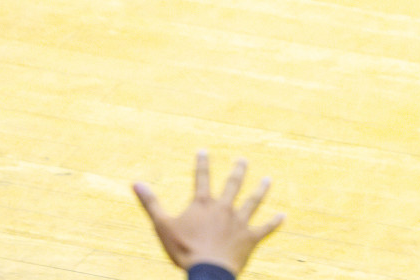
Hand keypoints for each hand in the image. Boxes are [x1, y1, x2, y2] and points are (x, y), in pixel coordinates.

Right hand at [134, 152, 284, 276]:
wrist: (208, 270)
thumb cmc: (184, 249)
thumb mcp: (162, 226)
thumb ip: (151, 203)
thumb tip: (136, 183)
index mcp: (203, 204)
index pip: (202, 178)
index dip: (202, 164)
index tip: (204, 150)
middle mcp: (224, 208)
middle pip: (233, 185)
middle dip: (238, 171)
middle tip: (243, 160)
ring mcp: (239, 222)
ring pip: (252, 202)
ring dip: (260, 190)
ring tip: (268, 180)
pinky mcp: (250, 238)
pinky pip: (264, 229)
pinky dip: (274, 223)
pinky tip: (282, 216)